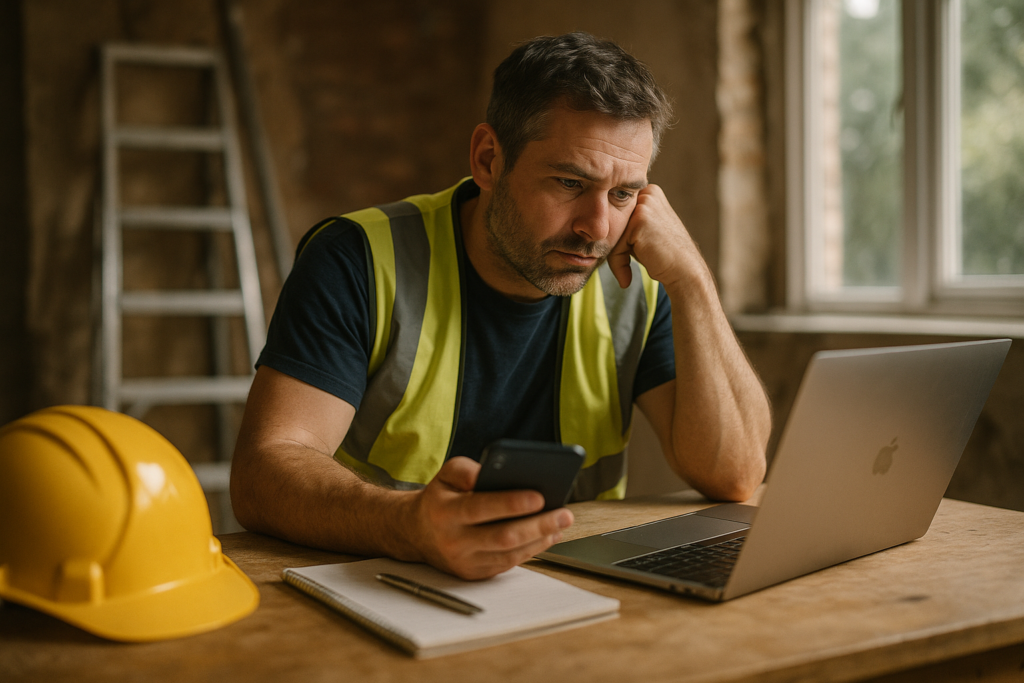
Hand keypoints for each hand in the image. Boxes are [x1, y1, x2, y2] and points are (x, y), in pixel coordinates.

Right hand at [407, 457, 573, 579]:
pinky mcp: (475, 574)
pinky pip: (509, 563)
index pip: (481, 508)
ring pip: (510, 554)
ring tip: (561, 522)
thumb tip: (494, 472)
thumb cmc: (440, 498)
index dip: (511, 504)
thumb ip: (467, 469)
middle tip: (564, 513)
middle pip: (503, 536)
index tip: (539, 496)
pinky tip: (548, 535)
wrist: (417, 533)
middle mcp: (453, 540)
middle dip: (538, 525)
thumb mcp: (446, 475)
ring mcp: (464, 561)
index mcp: (444, 512)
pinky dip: (532, 550)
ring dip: (541, 539)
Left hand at [606, 184, 707, 289]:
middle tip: (623, 265)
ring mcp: (645, 204)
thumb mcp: (644, 231)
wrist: (685, 271)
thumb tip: (595, 223)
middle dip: (615, 245)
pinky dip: (618, 263)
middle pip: (613, 221)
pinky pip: (615, 243)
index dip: (616, 236)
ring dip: (617, 255)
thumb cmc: (663, 256)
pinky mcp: (640, 219)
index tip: (621, 254)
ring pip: (613, 232)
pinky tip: (627, 277)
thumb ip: (626, 222)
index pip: (617, 213)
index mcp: (650, 192)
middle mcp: (648, 193)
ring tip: (629, 270)